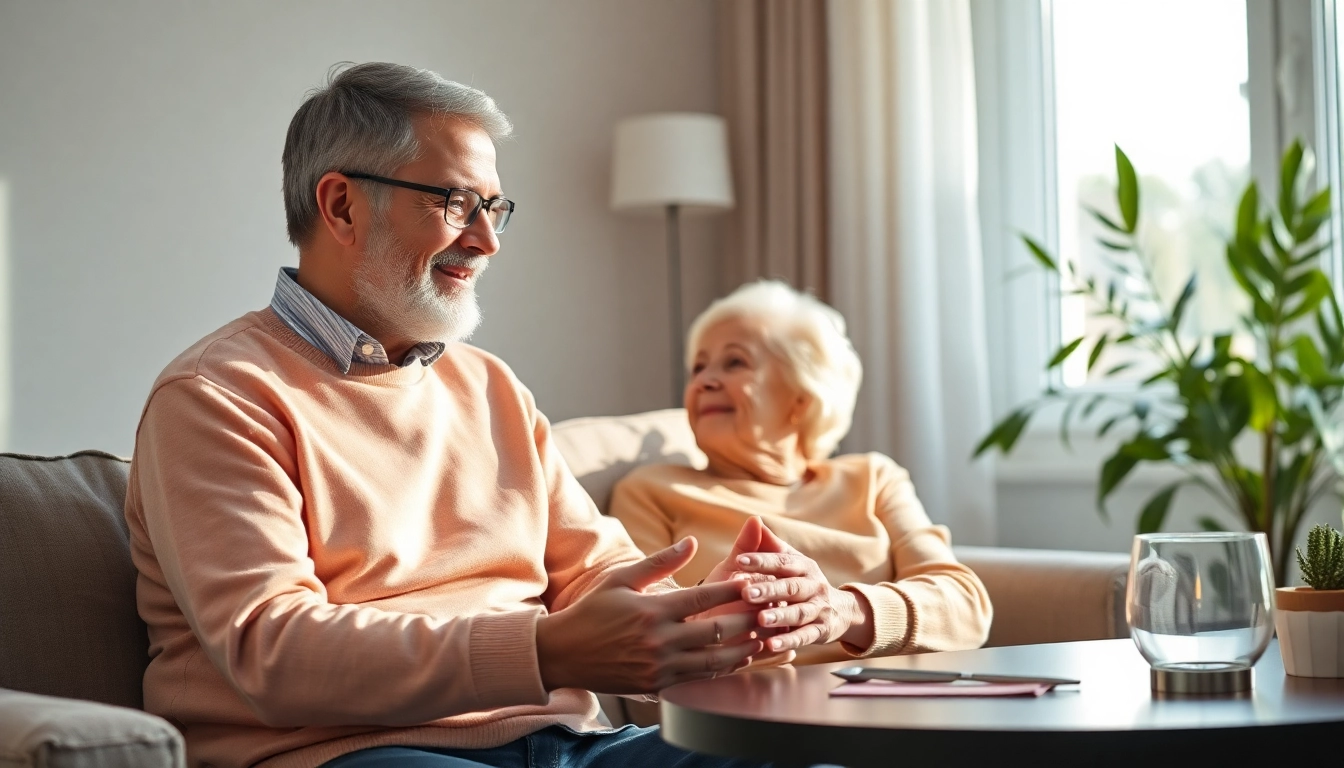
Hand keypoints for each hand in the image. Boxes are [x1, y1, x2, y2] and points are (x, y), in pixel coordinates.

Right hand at [535, 537, 765, 694]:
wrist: (563, 653)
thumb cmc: (593, 610)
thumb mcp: (622, 579)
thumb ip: (659, 562)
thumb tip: (691, 541)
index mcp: (652, 609)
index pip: (704, 598)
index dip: (732, 590)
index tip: (753, 582)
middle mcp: (659, 640)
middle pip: (717, 630)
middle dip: (747, 620)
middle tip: (770, 611)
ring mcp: (659, 666)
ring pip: (713, 661)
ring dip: (742, 650)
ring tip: (762, 638)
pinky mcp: (656, 686)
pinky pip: (698, 680)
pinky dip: (721, 671)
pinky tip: (736, 662)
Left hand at [734, 525, 873, 652]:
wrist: (841, 612)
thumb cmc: (803, 582)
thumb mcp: (791, 563)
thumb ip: (771, 546)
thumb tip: (754, 520)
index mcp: (802, 566)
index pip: (781, 561)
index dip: (761, 560)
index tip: (739, 560)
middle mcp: (813, 585)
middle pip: (790, 586)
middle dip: (769, 589)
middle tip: (746, 593)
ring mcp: (819, 609)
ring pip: (799, 612)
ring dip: (779, 616)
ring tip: (760, 620)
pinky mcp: (822, 631)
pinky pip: (805, 637)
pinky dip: (789, 641)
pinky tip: (772, 646)